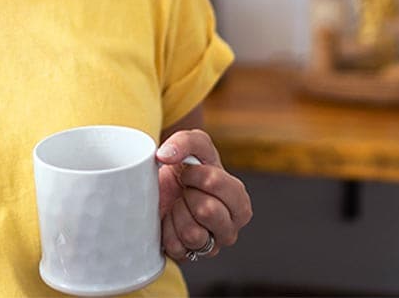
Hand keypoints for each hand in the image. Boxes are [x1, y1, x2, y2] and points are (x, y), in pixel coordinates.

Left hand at [156, 129, 251, 261]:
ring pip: (193, 233)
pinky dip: (166, 230)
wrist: (160, 188)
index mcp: (238, 201)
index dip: (194, 173)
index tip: (188, 173)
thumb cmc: (184, 167)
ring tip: (178, 206)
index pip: (215, 182)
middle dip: (188, 194)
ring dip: (177, 213)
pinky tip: (170, 221)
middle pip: (207, 210)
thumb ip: (185, 141)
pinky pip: (176, 247)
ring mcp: (211, 246)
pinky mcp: (189, 258)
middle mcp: (230, 228)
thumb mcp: (192, 144)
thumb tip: (165, 155)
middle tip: (185, 192)